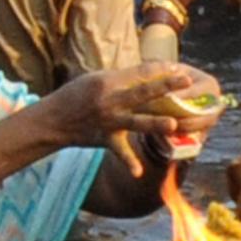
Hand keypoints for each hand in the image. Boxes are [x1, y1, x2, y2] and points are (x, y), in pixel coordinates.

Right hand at [43, 62, 218, 175]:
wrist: (52, 120)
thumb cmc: (75, 95)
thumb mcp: (95, 79)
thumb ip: (122, 79)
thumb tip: (149, 73)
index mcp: (107, 82)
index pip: (138, 72)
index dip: (159, 69)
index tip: (178, 67)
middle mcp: (109, 101)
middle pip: (142, 93)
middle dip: (166, 86)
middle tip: (188, 80)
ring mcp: (108, 122)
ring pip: (136, 122)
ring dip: (155, 124)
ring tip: (173, 125)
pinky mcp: (105, 139)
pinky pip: (120, 152)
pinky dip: (128, 162)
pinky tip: (138, 173)